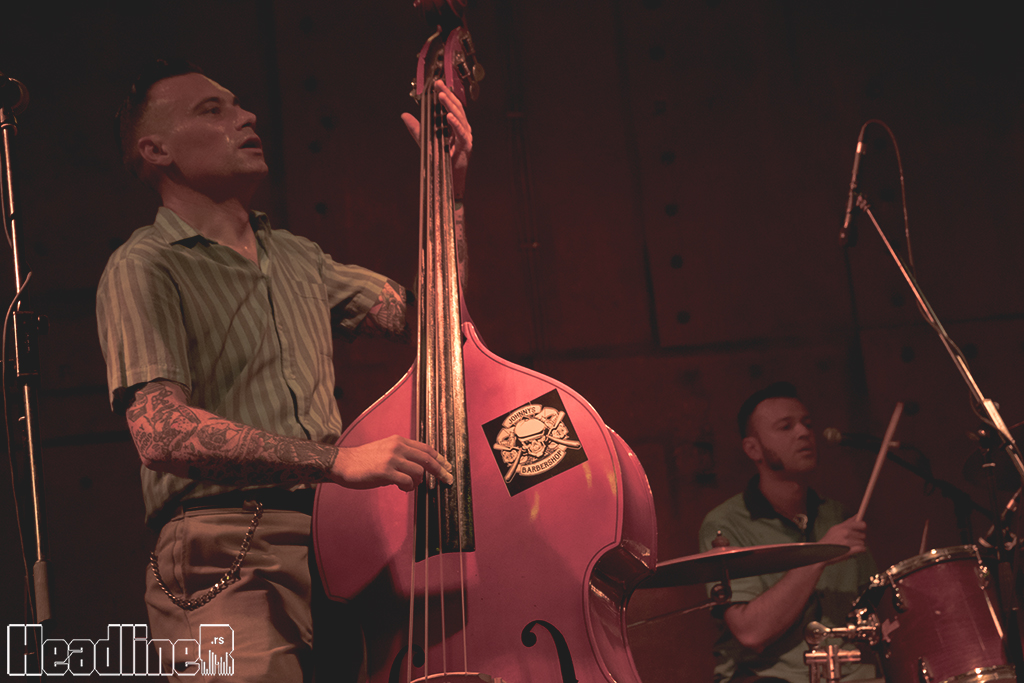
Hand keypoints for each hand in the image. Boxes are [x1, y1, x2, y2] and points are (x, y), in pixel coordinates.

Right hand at [332, 435, 453, 491]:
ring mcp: (392, 459)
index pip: (426, 448)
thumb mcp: (385, 450)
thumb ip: (401, 456)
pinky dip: (408, 488)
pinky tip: (402, 488)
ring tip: (409, 486)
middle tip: (447, 479)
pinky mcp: (385, 472)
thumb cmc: (363, 460)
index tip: (448, 466)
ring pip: (419, 472)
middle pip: (427, 458)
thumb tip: (418, 468)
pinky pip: (407, 482)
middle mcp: (397, 447)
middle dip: (440, 470)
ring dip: (418, 482)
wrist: (342, 463)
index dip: (440, 458)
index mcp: (398, 441)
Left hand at [401, 80, 472, 198]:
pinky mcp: (466, 145)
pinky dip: (455, 124)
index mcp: (454, 125)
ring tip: (441, 96)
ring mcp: (465, 136)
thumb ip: (416, 127)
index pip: (451, 105)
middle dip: (447, 95)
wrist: (447, 179)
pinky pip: (460, 132)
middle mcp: (462, 128)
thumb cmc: (441, 159)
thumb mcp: (425, 140)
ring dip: (450, 105)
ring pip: (459, 117)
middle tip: (439, 86)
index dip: (446, 94)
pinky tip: (448, 116)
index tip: (437, 84)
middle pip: (456, 108)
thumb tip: (404, 115)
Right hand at [819, 517, 867, 562]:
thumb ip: (848, 522)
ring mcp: (847, 542)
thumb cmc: (829, 540)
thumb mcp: (836, 529)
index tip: (862, 529)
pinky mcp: (849, 551)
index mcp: (843, 527)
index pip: (861, 524)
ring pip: (862, 542)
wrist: (820, 553)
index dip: (863, 527)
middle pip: (863, 535)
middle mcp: (845, 533)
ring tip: (850, 546)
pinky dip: (860, 550)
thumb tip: (857, 515)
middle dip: (860, 538)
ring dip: (858, 545)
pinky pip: (862, 549)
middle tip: (853, 540)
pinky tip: (854, 550)